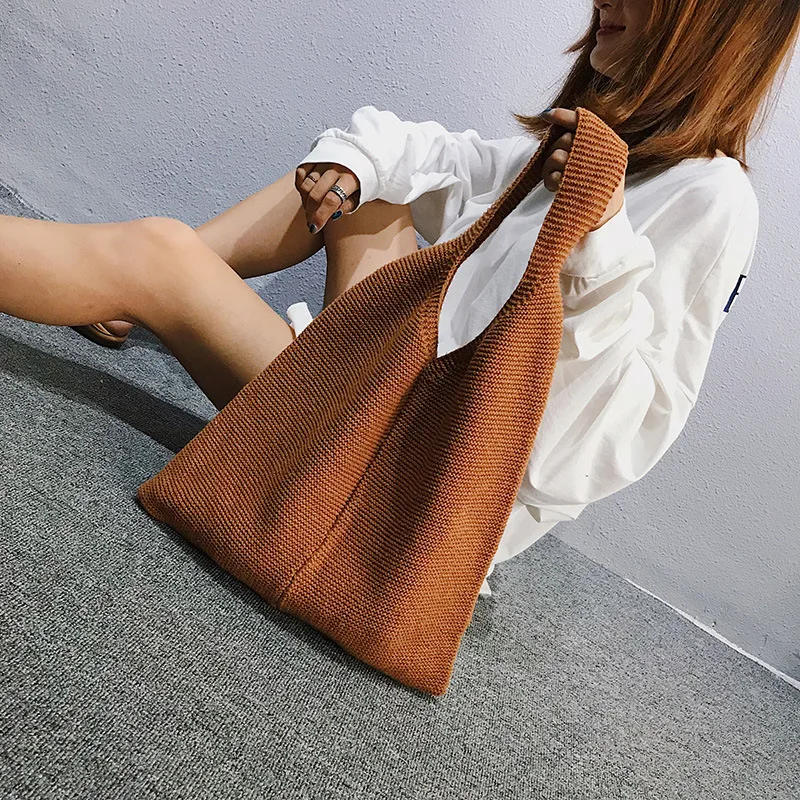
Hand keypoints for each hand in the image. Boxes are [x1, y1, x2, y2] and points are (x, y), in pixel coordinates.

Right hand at [295, 162, 361, 232]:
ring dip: (305, 202)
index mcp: (350, 177)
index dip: (321, 216)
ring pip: (306, 185)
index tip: (315, 228)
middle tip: (311, 223)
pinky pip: (301, 172)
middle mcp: (335, 167)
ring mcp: (323, 160)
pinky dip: (300, 185)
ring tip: (310, 210)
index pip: (331, 200)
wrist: (364, 153)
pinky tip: (307, 194)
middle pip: (315, 194)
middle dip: (311, 213)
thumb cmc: (363, 177)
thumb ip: (348, 205)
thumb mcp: (363, 194)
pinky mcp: (314, 156)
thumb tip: (333, 216)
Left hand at [538, 108, 624, 231]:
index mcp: (607, 142)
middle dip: (554, 149)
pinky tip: (555, 186)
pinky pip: (553, 177)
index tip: (546, 115)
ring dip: (549, 166)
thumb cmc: (600, 183)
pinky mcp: (575, 188)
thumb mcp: (598, 157)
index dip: (563, 116)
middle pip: (564, 140)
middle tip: (556, 162)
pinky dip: (550, 181)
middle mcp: (599, 153)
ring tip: (555, 175)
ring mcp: (587, 171)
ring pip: (556, 156)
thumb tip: (552, 119)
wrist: (607, 214)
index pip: (582, 122)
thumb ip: (582, 140)